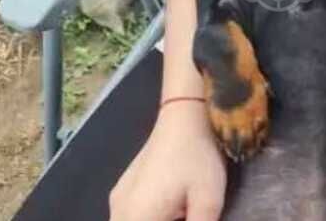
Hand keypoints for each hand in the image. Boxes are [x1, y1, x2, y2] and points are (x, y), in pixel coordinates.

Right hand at [109, 103, 225, 220]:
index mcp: (136, 218)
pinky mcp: (125, 188)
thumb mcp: (207, 202)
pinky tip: (173, 210)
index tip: (185, 217)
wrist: (184, 114)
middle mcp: (119, 211)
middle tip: (186, 213)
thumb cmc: (197, 157)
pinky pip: (132, 216)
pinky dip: (151, 217)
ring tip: (183, 210)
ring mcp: (119, 198)